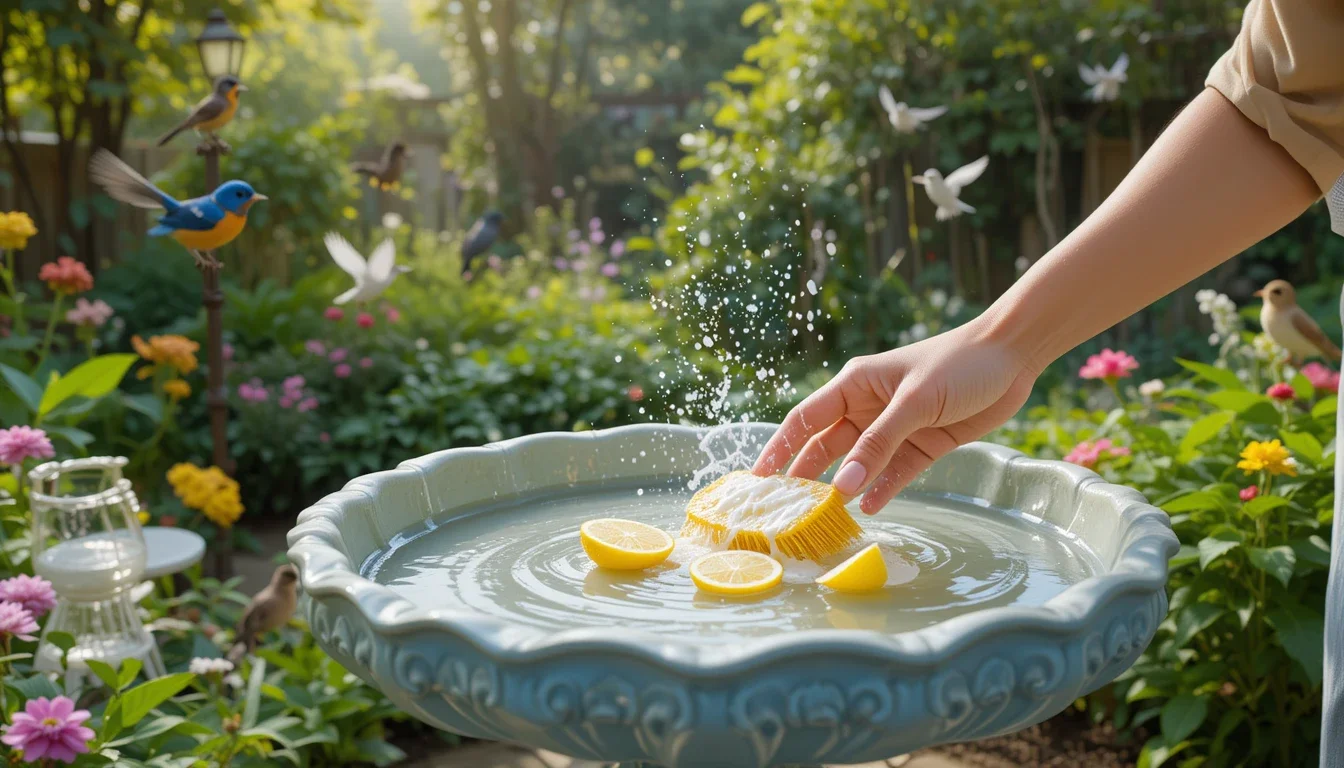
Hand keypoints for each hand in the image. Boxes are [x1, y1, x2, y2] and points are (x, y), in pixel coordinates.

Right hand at [752, 317, 1038, 513]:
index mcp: (854, 385)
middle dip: (806, 475)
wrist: (1011, 358)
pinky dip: (881, 490)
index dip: (780, 447)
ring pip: (858, 464)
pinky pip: (893, 473)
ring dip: (843, 487)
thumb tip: (841, 487)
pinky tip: (867, 510)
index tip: (758, 478)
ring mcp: (894, 428)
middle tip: (786, 509)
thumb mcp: (913, 403)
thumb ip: (877, 446)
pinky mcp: (922, 445)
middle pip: (826, 447)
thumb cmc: (957, 364)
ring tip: (823, 518)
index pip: (805, 419)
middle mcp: (868, 408)